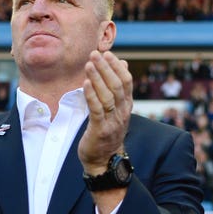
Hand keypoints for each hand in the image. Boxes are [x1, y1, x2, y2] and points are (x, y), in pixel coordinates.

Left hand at [78, 51, 132, 175]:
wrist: (104, 159)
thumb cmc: (107, 130)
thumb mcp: (116, 108)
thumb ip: (118, 86)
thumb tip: (123, 63)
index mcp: (127, 105)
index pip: (126, 81)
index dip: (117, 67)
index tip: (107, 54)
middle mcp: (123, 112)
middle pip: (117, 86)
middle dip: (106, 68)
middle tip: (95, 54)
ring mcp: (113, 121)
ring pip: (108, 96)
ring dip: (98, 78)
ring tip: (89, 64)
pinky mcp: (101, 130)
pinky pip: (97, 110)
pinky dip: (92, 95)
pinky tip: (85, 84)